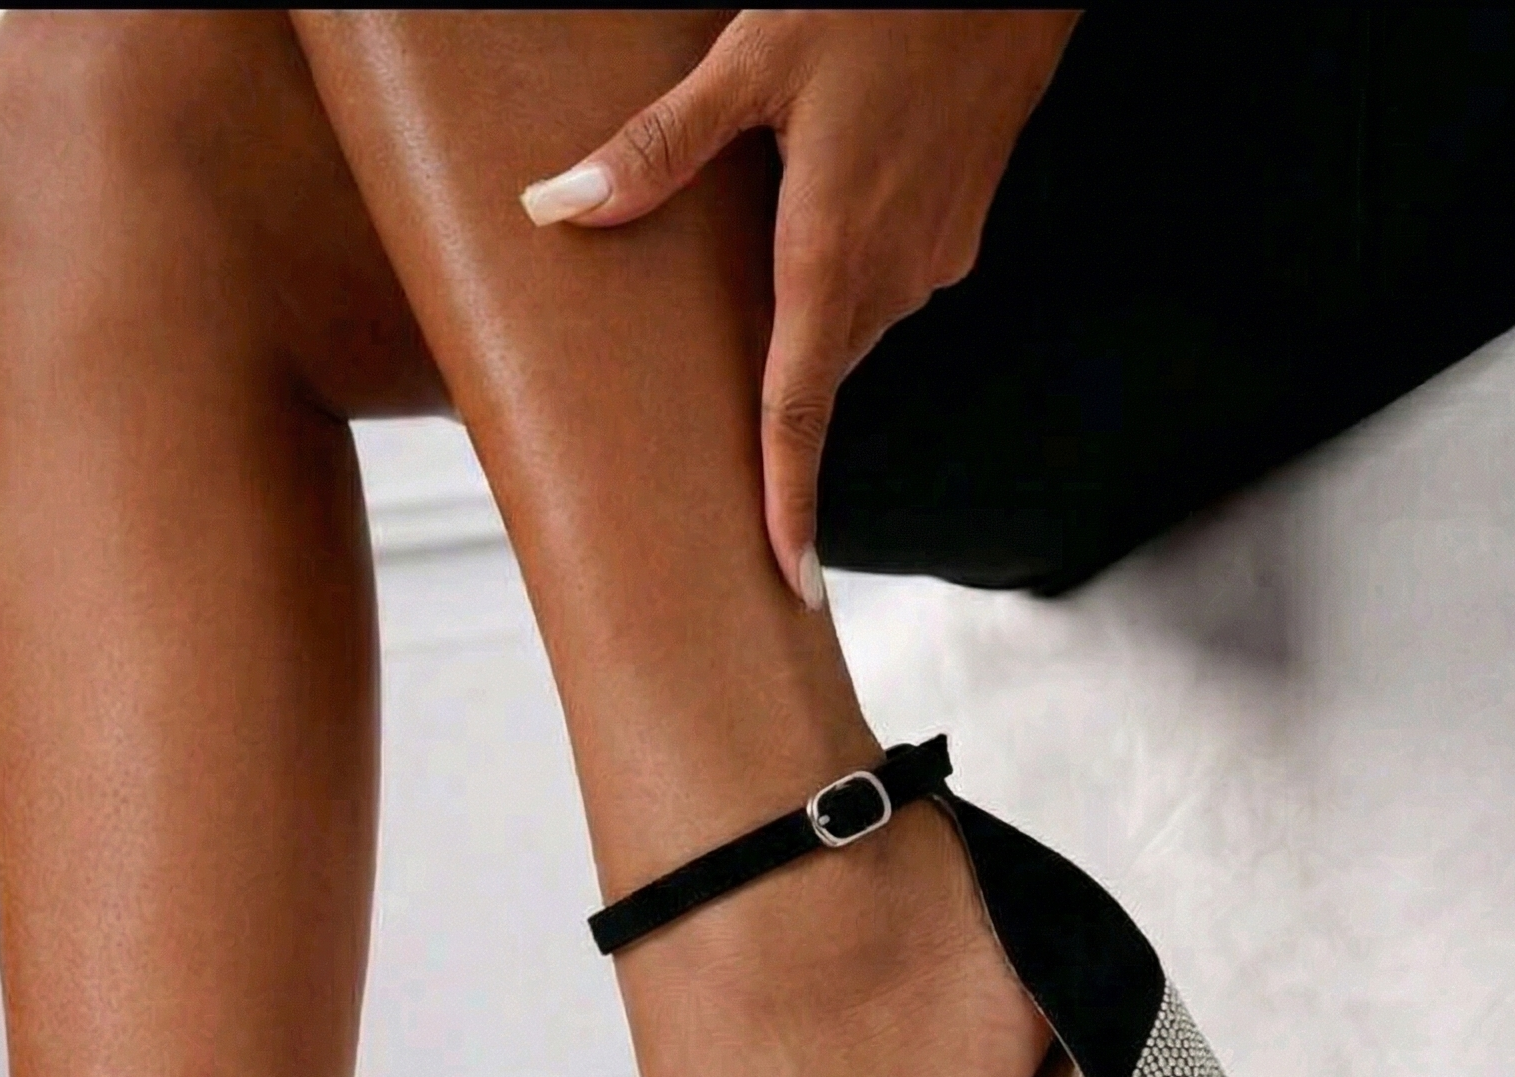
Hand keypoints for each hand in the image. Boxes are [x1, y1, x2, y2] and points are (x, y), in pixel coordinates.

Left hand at [521, 10, 1079, 606]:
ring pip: (848, 329)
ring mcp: (932, 261)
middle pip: (814, 376)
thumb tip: (558, 207)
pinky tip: (821, 217)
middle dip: (774, 411)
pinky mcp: (956, 237)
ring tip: (758, 283)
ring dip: (804, 322)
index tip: (786, 581)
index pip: (799, 414)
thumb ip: (658, 147)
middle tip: (716, 446)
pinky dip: (843, 278)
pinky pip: (883, 286)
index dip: (789, 505)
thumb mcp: (752, 56)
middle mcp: (890, 277)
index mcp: (831, 253)